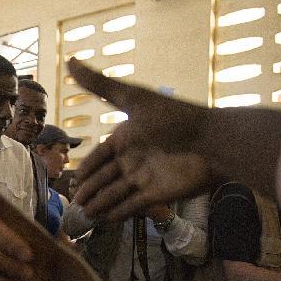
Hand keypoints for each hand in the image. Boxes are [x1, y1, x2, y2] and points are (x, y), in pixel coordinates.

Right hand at [67, 58, 213, 220]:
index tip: (72, 179)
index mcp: (126, 138)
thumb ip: (100, 85)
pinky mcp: (159, 194)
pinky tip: (105, 220)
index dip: (86, 168)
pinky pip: (134, 206)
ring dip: (100, 204)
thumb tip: (71, 60)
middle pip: (105, 178)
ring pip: (116, 194)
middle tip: (73, 202)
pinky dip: (119, 213)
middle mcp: (134, 158)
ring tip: (85, 215)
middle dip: (90, 190)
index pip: (99, 156)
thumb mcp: (132, 98)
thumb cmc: (172, 118)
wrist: (210, 141)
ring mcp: (146, 177)